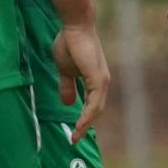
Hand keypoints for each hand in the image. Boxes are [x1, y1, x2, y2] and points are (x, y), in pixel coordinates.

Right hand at [52, 23, 109, 139]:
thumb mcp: (65, 71)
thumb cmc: (69, 44)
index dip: (83, 119)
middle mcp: (102, 82)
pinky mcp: (98, 78)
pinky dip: (87, 115)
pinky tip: (80, 124)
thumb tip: (67, 103)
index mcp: (95, 81)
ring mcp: (102, 80)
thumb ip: (67, 86)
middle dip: (85, 126)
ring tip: (75, 136)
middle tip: (74, 139)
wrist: (73, 28)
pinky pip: (94, 102)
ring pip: (96, 109)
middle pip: (96, 110)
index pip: (92, 105)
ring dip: (85, 124)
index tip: (73, 132)